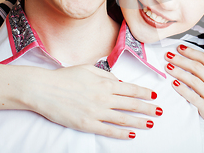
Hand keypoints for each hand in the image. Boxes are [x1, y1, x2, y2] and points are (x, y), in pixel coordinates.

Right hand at [23, 64, 160, 138]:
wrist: (44, 89)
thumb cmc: (65, 77)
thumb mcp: (89, 69)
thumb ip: (106, 75)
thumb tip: (119, 82)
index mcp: (106, 83)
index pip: (131, 89)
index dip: (145, 93)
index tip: (154, 96)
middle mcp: (104, 98)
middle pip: (132, 104)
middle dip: (148, 108)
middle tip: (160, 111)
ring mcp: (96, 112)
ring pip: (124, 118)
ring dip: (140, 122)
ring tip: (151, 124)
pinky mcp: (87, 124)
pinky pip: (108, 130)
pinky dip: (122, 133)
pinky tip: (132, 134)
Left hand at [164, 45, 203, 143]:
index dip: (192, 52)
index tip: (180, 48)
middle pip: (197, 68)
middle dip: (181, 60)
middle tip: (168, 55)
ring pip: (193, 80)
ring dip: (178, 72)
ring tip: (168, 67)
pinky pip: (192, 97)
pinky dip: (182, 89)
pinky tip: (173, 83)